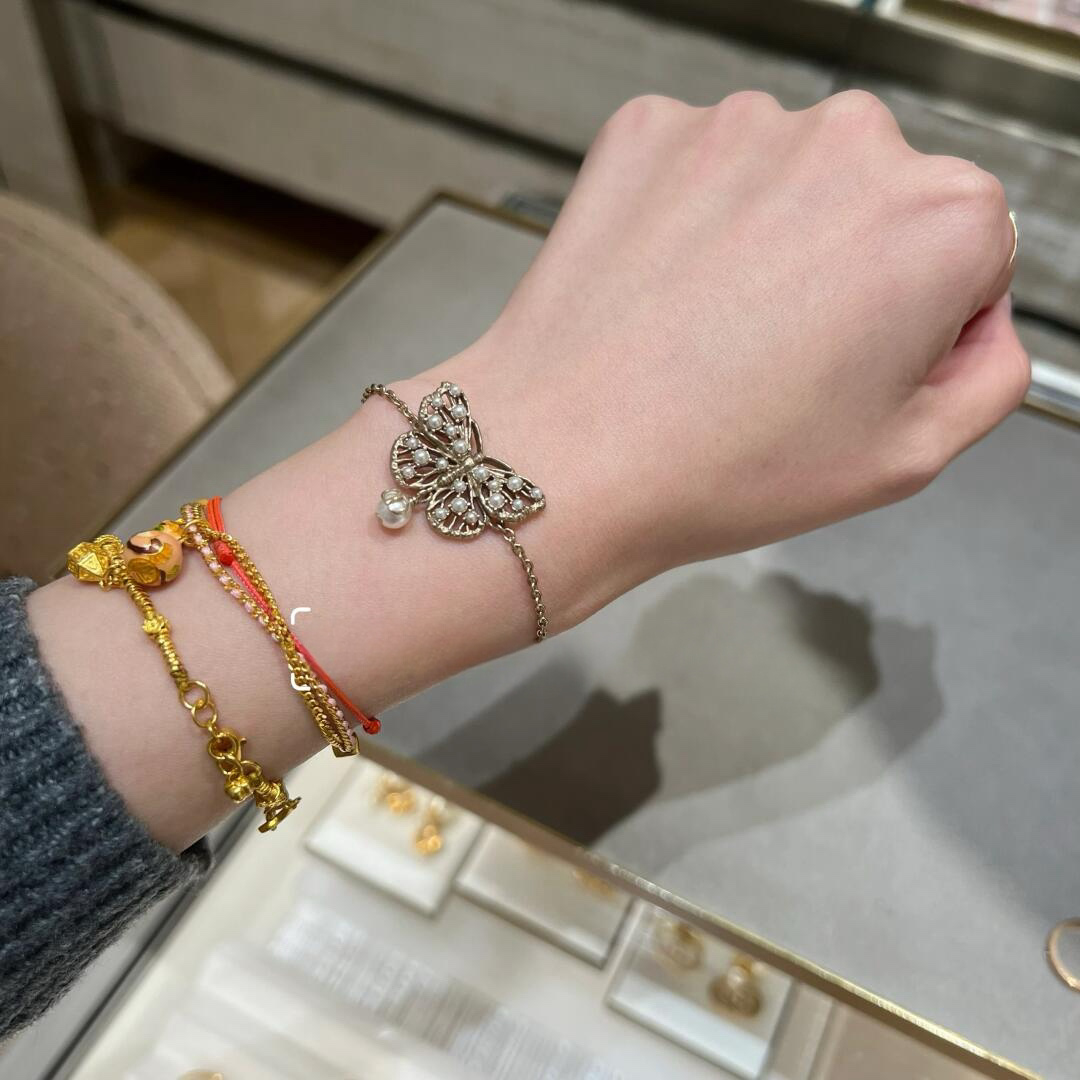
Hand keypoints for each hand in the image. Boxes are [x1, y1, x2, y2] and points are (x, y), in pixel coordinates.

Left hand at [429, 90, 1026, 614]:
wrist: (564, 459)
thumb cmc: (725, 468)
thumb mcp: (910, 458)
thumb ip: (993, 375)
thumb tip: (983, 322)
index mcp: (940, 218)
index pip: (973, 251)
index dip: (919, 324)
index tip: (856, 370)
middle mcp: (850, 142)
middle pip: (883, 202)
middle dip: (851, 271)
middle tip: (779, 360)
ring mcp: (740, 126)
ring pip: (788, 181)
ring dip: (768, 241)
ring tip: (712, 335)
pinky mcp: (652, 129)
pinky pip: (701, 170)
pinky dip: (691, 220)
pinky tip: (666, 296)